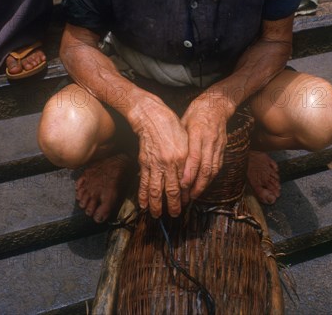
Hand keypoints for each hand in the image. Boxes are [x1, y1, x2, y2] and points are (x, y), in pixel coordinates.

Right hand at [128, 93, 188, 217]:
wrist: (151, 116)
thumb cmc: (171, 126)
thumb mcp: (186, 141)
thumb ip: (188, 159)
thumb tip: (188, 177)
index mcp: (182, 157)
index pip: (185, 183)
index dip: (185, 196)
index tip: (185, 204)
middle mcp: (169, 163)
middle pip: (171, 190)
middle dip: (173, 205)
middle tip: (175, 215)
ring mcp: (155, 164)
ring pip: (156, 190)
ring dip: (156, 205)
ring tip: (157, 215)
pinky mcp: (144, 162)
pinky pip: (143, 182)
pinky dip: (143, 195)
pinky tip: (143, 204)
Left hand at [180, 93, 233, 201]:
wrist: (216, 105)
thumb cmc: (195, 113)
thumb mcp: (183, 123)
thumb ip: (178, 140)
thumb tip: (167, 157)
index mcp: (198, 133)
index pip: (194, 156)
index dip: (189, 172)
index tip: (183, 185)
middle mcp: (209, 140)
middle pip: (206, 167)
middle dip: (198, 184)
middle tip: (189, 197)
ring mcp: (218, 145)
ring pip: (213, 169)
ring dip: (205, 184)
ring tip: (196, 195)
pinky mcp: (223, 148)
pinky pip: (218, 165)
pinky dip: (211, 177)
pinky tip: (204, 184)